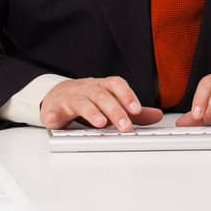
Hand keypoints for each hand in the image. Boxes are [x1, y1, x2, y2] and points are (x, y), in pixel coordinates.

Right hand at [40, 76, 163, 130]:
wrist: (56, 96)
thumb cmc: (87, 99)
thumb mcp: (111, 102)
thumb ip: (132, 110)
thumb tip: (157, 116)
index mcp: (102, 86)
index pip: (116, 85)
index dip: (127, 95)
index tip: (137, 110)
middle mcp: (87, 89)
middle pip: (101, 96)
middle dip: (115, 110)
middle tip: (125, 126)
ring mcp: (69, 98)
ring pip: (82, 102)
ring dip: (92, 113)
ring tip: (101, 124)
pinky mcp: (53, 109)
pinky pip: (53, 112)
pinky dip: (54, 117)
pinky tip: (56, 122)